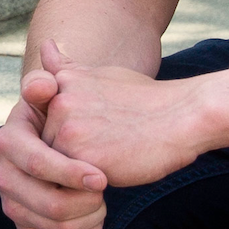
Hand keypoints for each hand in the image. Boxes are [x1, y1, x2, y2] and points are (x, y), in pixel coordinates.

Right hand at [0, 55, 113, 228]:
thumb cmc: (76, 108)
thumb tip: (46, 67)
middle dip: (81, 203)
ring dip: (85, 219)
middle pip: (42, 202)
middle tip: (108, 193)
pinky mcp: (24, 223)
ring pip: (50, 225)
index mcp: (9, 139)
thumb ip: (57, 76)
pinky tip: (97, 222)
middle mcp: (2, 172)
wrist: (76, 134)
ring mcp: (11, 200)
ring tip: (104, 204)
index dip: (68, 173)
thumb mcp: (69, 88)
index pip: (35, 163)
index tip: (102, 178)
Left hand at [28, 39, 215, 195]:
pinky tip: (114, 167)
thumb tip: (45, 44)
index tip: (103, 126)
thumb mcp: (101, 74)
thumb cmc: (145, 99)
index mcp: (62, 82)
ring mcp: (68, 130)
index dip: (75, 132)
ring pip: (59, 167)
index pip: (49, 123)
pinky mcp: (80, 159)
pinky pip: (71, 184)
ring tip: (113, 152)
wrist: (183, 117)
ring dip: (81, 169)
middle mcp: (58, 103)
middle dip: (76, 152)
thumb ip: (66, 68)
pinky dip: (89, 183)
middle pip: (51, 146)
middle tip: (112, 139)